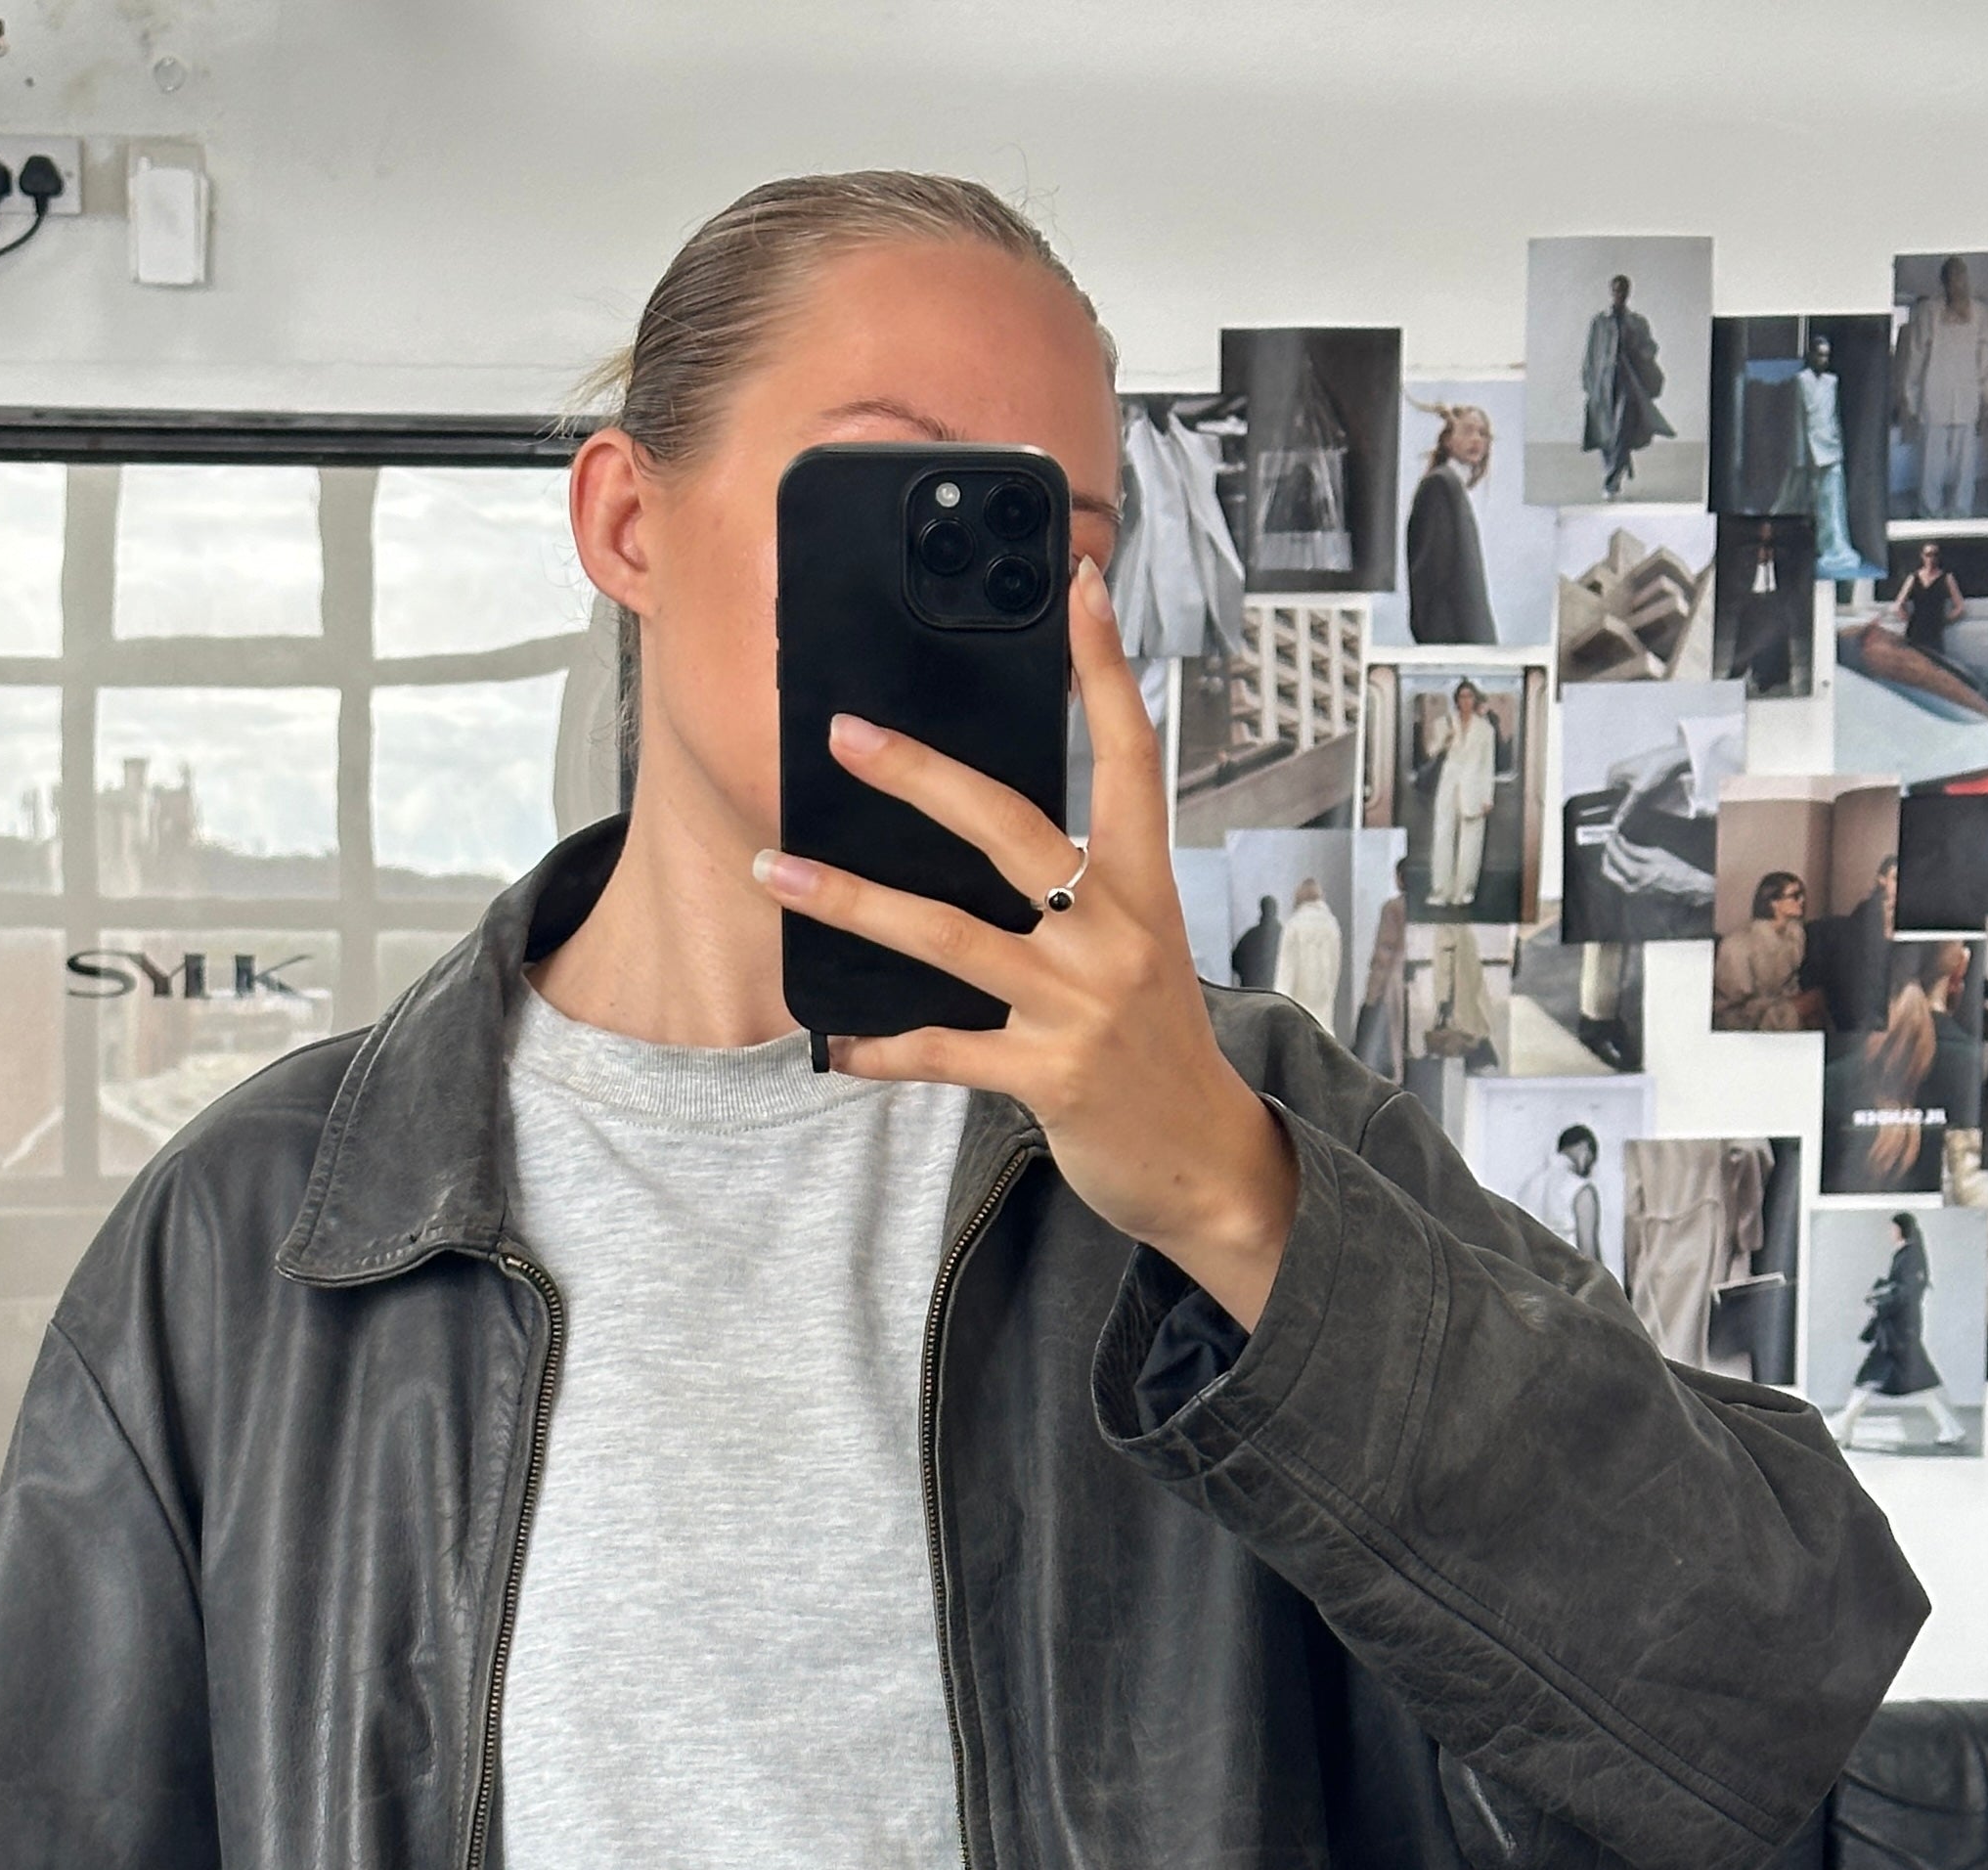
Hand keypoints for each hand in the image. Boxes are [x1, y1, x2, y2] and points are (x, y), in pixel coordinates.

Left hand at [749, 556, 1297, 1329]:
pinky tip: (833, 1042)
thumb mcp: (1138, 951)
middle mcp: (1117, 934)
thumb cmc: (1157, 1049)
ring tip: (781, 872)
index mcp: (1145, 887)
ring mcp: (1082, 1005)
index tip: (1076, 589)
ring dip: (854, 901)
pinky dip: (881, 1046)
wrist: (1206, 1162)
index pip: (1131, 756)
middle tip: (846, 734)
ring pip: (949, 935)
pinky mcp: (1049, 1076)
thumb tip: (979, 841)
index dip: (1104, 671)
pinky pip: (942, 1050)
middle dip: (920, 776)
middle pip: (1012, 827)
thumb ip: (1077, 894)